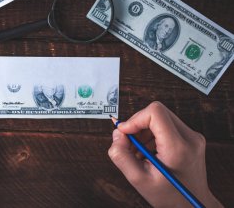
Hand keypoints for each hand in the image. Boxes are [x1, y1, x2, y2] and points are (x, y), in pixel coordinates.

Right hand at [108, 102, 222, 207]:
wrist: (192, 206)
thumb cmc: (168, 196)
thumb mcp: (138, 180)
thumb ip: (121, 156)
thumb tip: (117, 134)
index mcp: (178, 148)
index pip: (155, 113)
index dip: (135, 119)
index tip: (124, 132)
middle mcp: (189, 137)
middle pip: (157, 112)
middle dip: (137, 125)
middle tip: (129, 144)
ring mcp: (192, 136)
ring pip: (160, 117)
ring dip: (143, 130)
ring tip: (139, 152)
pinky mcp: (190, 137)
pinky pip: (165, 124)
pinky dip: (151, 134)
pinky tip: (148, 152)